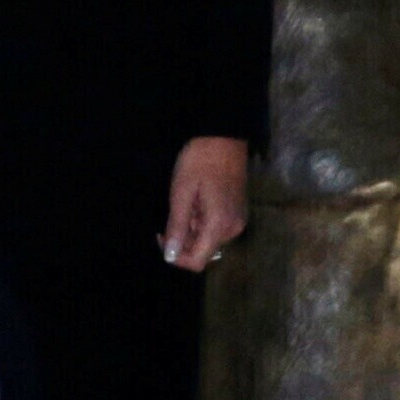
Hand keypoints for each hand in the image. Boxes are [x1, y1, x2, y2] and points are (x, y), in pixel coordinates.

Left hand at [159, 136, 247, 271]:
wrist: (222, 138)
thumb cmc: (198, 162)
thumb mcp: (181, 193)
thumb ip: (177, 226)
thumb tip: (170, 256)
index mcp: (219, 226)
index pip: (197, 262)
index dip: (175, 256)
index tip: (161, 235)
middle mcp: (233, 229)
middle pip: (202, 252)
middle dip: (182, 239)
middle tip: (173, 211)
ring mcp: (237, 222)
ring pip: (207, 240)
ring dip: (191, 229)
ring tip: (186, 202)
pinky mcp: (236, 213)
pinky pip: (215, 229)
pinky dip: (200, 222)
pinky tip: (195, 201)